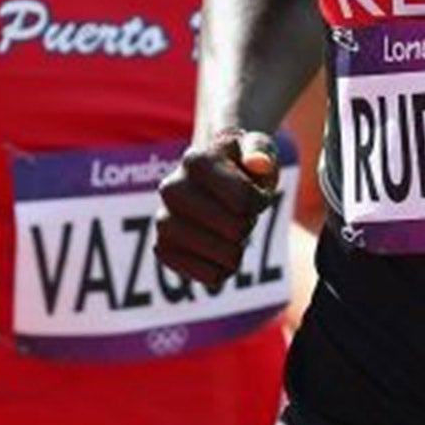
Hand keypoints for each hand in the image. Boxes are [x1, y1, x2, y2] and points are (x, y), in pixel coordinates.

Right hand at [154, 129, 281, 287]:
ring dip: (239, 246)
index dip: (260, 200)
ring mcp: (163, 220)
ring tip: (227, 225)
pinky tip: (218, 248)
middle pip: (237, 230)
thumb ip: (262, 150)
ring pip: (228, 257)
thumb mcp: (258, 148)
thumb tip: (258, 163)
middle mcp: (170, 188)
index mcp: (196, 159)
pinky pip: (212, 277)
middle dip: (249, 222)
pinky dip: (226, 268)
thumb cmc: (241, 164)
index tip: (253, 188)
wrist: (211, 179)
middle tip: (239, 210)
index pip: (245, 200)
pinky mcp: (163, 249)